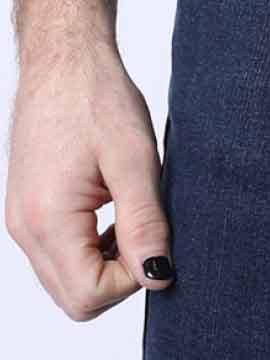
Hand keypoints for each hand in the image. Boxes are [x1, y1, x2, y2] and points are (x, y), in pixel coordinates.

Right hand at [5, 37, 174, 318]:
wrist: (64, 60)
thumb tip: (158, 277)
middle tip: (147, 230)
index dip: (133, 279)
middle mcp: (24, 230)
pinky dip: (90, 249)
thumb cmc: (97, 98)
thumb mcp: (135, 161)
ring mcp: (21, 222)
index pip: (89, 296)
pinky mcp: (27, 212)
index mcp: (48, 220)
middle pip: (75, 298)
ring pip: (66, 280)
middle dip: (119, 278)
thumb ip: (144, 225)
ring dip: (105, 264)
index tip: (156, 238)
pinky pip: (59, 255)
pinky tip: (114, 213)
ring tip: (132, 216)